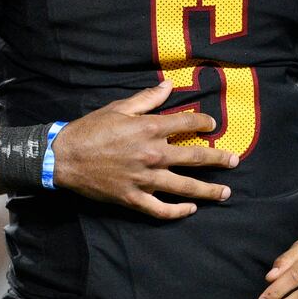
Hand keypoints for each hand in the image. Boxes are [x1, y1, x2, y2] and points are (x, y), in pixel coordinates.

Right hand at [52, 81, 237, 217]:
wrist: (63, 158)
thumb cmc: (90, 129)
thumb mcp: (119, 107)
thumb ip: (148, 99)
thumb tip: (169, 86)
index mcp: (150, 128)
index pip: (188, 124)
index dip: (204, 124)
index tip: (213, 127)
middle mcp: (153, 154)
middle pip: (195, 158)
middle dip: (219, 159)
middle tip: (234, 161)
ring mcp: (145, 179)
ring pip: (185, 187)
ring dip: (208, 190)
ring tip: (225, 192)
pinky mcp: (133, 198)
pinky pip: (161, 210)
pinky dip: (177, 212)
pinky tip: (190, 209)